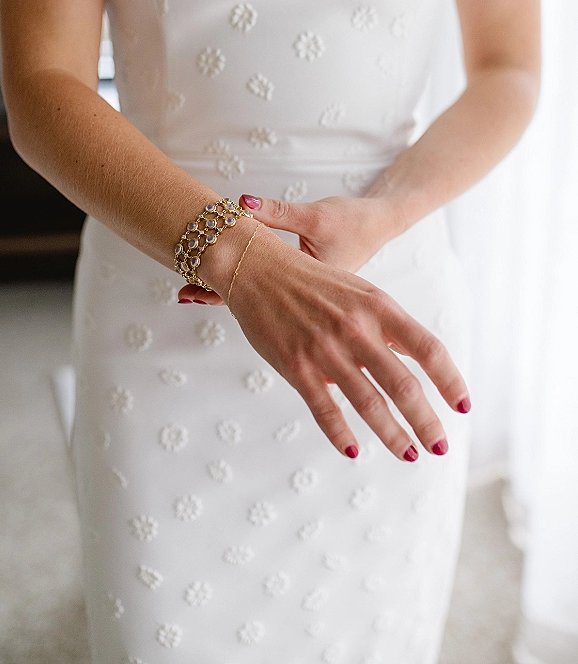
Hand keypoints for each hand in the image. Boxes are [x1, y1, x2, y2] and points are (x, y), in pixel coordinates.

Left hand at [177, 193, 400, 304]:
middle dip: (217, 291)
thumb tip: (240, 204)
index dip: (220, 289)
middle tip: (182, 292)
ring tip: (190, 289)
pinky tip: (221, 275)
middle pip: (251, 298)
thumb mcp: (315, 215)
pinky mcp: (300, 284)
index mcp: (308, 291)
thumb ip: (276, 213)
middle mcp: (304, 301)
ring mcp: (302, 294)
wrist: (380, 224)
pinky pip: (268, 285)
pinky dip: (245, 279)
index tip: (189, 289)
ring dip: (227, 287)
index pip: (255, 293)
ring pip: (258, 294)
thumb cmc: (352, 220)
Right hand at [178, 222, 470, 462]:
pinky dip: (341, 434)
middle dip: (427, 422)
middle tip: (440, 446)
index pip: (428, 348)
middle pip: (403, 385)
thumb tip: (415, 360)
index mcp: (379, 306)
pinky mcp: (296, 366)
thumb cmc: (313, 282)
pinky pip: (324, 409)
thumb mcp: (360, 292)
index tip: (463, 406)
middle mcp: (356, 328)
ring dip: (393, 436)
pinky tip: (353, 451)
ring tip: (409, 454)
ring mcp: (325, 349)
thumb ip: (387, 326)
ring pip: (369, 403)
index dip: (450, 380)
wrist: (258, 267)